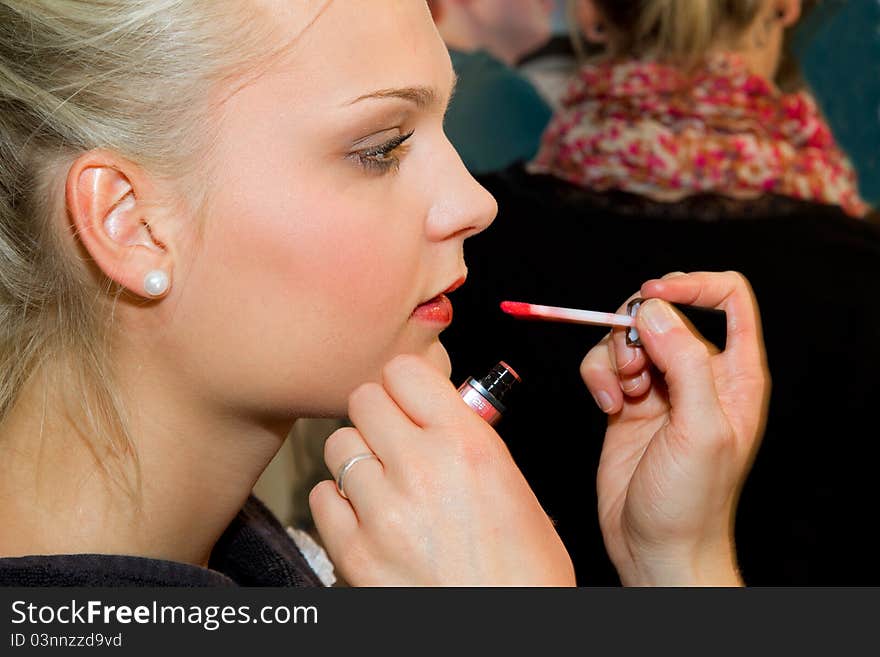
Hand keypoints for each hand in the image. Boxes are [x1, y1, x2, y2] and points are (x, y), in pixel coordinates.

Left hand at [309, 354, 574, 585]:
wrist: (506, 637)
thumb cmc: (524, 570)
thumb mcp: (512, 484)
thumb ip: (467, 438)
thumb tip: (431, 408)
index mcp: (467, 443)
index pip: (403, 371)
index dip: (404, 385)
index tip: (409, 401)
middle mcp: (421, 467)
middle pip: (363, 400)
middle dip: (378, 417)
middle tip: (394, 440)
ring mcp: (382, 511)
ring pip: (338, 445)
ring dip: (357, 459)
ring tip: (383, 484)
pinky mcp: (354, 552)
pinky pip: (321, 496)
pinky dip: (339, 503)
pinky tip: (367, 518)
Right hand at [580, 272, 769, 585]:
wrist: (655, 546)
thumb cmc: (692, 501)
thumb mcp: (699, 428)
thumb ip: (683, 362)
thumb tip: (652, 310)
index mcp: (734, 373)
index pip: (727, 297)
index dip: (693, 285)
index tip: (656, 294)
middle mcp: (696, 372)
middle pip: (663, 310)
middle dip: (636, 327)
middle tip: (632, 365)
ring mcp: (659, 387)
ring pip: (625, 335)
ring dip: (613, 357)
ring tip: (621, 395)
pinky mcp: (626, 401)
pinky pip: (603, 364)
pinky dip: (597, 378)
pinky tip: (608, 407)